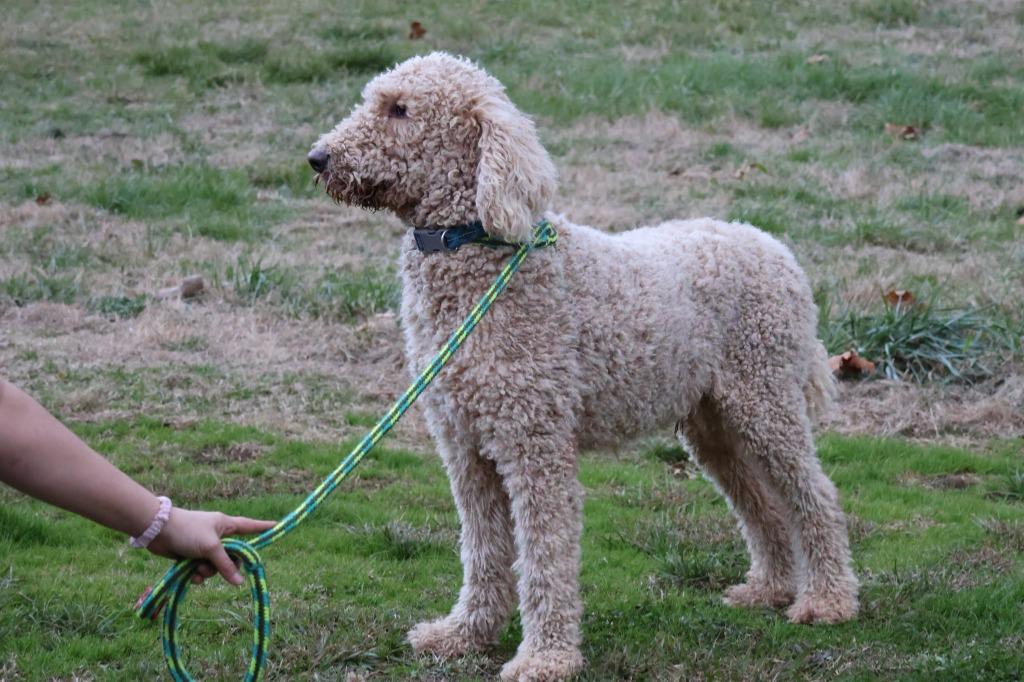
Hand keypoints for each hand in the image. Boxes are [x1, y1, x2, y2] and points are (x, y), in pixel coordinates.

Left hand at [146, 508, 275, 585]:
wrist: (158, 531)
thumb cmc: (188, 531)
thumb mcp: (211, 548)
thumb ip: (226, 565)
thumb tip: (240, 583)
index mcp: (226, 525)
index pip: (250, 526)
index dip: (263, 528)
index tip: (277, 526)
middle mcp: (218, 535)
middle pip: (233, 555)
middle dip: (225, 566)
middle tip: (217, 568)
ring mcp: (205, 546)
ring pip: (216, 565)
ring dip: (208, 571)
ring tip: (196, 568)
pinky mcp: (192, 555)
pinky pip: (202, 569)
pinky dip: (198, 574)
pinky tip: (190, 575)